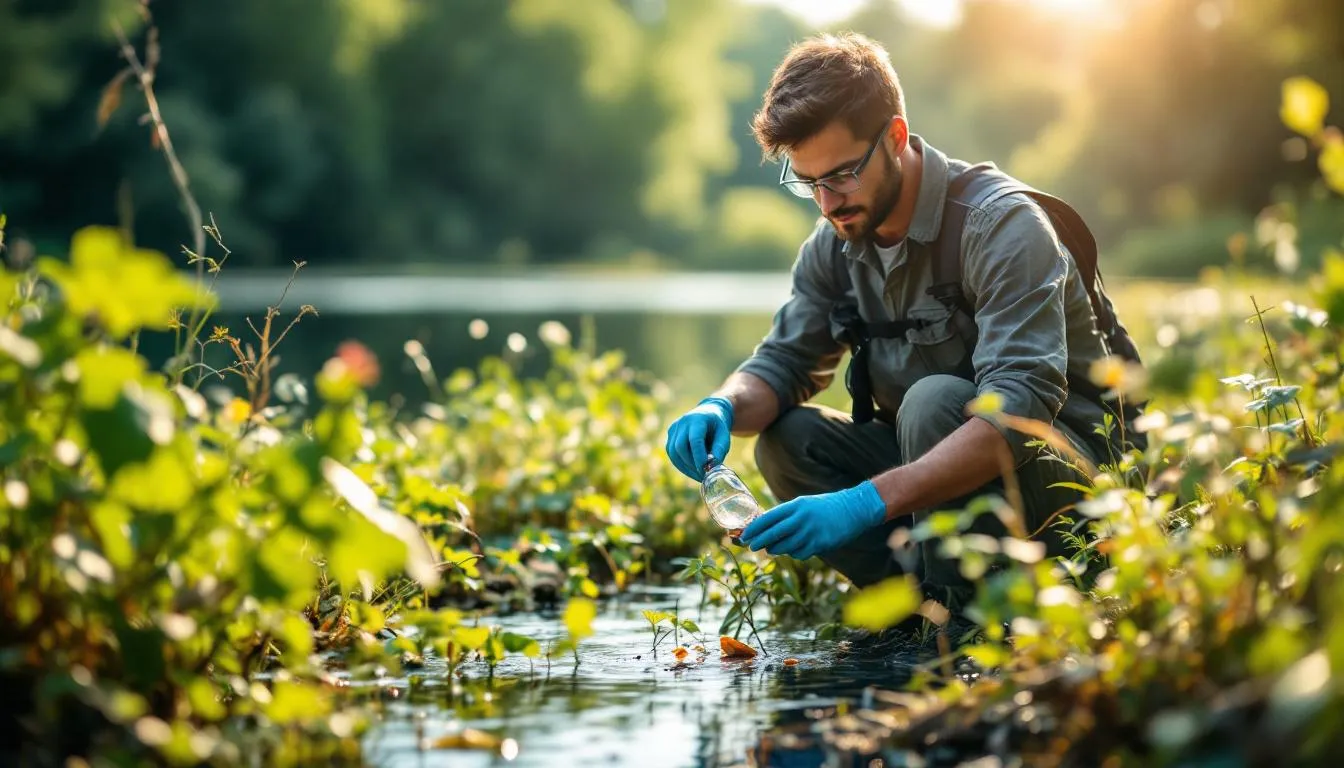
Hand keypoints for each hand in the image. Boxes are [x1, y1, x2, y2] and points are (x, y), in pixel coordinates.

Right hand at [665, 396, 733, 480]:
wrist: (709, 413)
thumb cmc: (718, 427)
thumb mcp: (724, 436)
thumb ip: (719, 450)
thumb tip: (711, 468)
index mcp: (697, 419)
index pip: (694, 440)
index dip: (699, 457)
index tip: (706, 470)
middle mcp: (682, 423)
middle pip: (680, 447)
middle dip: (691, 464)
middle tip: (703, 476)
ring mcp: (674, 428)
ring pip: (673, 453)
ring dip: (685, 468)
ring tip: (699, 476)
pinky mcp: (670, 436)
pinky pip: (672, 454)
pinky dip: (681, 465)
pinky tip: (692, 471)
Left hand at [739, 481, 886, 560]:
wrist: (853, 509)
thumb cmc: (824, 506)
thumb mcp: (803, 504)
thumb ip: (786, 515)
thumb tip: (764, 526)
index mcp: (796, 506)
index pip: (768, 518)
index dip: (754, 529)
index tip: (745, 535)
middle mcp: (801, 519)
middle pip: (773, 534)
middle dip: (759, 541)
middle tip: (751, 546)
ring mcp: (811, 532)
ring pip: (785, 547)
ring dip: (775, 549)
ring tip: (771, 548)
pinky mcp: (820, 544)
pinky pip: (799, 553)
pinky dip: (793, 553)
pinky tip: (793, 549)